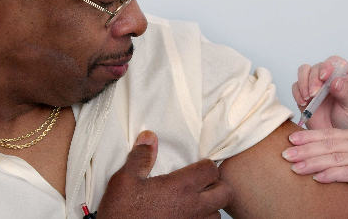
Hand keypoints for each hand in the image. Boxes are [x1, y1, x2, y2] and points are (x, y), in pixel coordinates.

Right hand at [98, 130, 232, 218]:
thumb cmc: (121, 212)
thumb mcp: (124, 180)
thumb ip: (140, 157)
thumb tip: (149, 137)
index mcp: (181, 187)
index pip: (211, 169)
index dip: (206, 165)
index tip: (196, 166)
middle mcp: (193, 207)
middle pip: (226, 192)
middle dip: (218, 185)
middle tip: (202, 183)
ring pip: (218, 214)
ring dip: (211, 206)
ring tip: (195, 202)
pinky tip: (187, 216)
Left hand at [282, 128, 347, 218]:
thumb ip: (332, 152)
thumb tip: (302, 151)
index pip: (326, 134)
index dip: (307, 136)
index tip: (289, 140)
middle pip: (328, 145)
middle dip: (305, 150)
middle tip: (287, 155)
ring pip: (335, 158)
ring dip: (313, 163)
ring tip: (297, 168)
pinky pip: (347, 172)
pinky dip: (331, 175)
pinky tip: (318, 178)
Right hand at [292, 56, 347, 129]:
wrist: (337, 138)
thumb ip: (346, 93)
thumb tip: (336, 81)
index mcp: (346, 75)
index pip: (335, 62)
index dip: (328, 66)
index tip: (324, 77)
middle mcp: (330, 77)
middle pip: (317, 67)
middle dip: (314, 79)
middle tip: (314, 94)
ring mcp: (316, 85)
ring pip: (304, 72)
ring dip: (303, 82)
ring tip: (307, 97)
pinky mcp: (304, 94)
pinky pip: (296, 86)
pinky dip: (297, 93)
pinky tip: (303, 102)